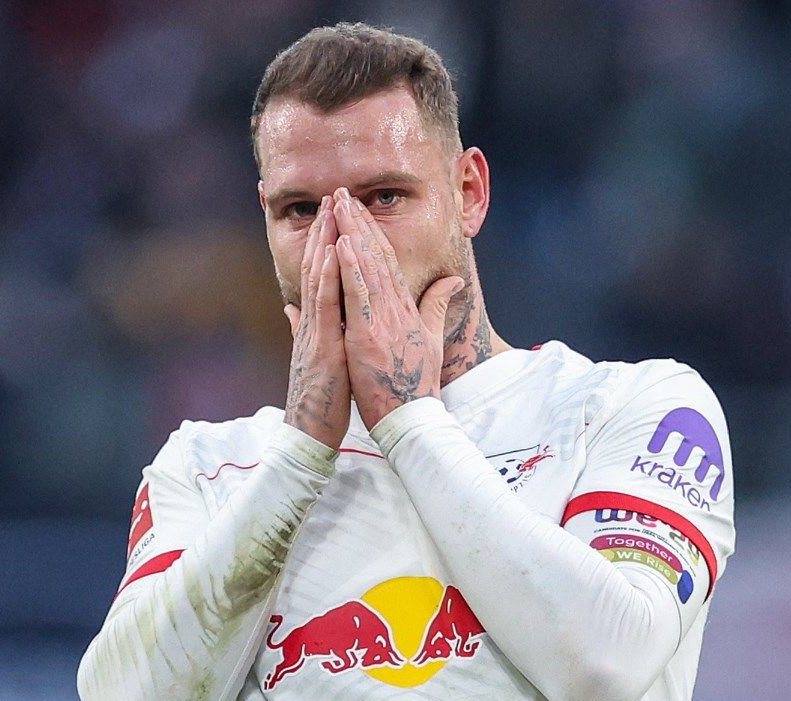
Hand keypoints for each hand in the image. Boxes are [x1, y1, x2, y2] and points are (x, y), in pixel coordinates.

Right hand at [283, 195, 350, 448]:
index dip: (326, 243)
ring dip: (324, 242)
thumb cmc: (319, 400)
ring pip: (317, 278)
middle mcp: (311, 321)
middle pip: (317, 267)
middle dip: (325, 230)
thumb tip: (291, 309)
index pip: (320, 275)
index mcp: (315, 323)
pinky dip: (327, 276)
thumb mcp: (316, 358)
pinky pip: (324, 305)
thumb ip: (303, 330)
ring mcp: (314, 331)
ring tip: (331, 210)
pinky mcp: (320, 344)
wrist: (310, 433)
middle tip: (333, 195)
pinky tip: (332, 252)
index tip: (335, 214)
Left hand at [331, 188, 463, 428]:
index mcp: (404, 309)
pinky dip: (349, 269)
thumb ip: (436, 306)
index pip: (386, 261)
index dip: (371, 232)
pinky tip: (341, 244)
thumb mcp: (430, 340)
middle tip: (342, 193)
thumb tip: (452, 280)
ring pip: (365, 268)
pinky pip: (357, 295)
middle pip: (375, 256)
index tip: (356, 209)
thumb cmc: (415, 385)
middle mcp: (395, 308)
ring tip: (338, 205)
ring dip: (351, 234)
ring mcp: (382, 320)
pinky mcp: (368, 335)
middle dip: (358, 222)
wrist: (412, 418)